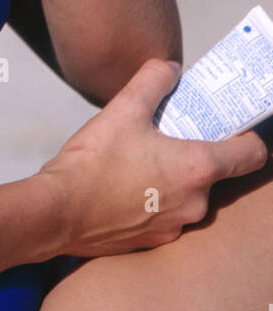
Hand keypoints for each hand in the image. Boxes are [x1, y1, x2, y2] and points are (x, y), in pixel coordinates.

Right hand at [38, 58, 269, 257]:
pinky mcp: (153, 241)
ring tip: (141, 155)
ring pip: (189, 193)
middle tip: (171, 131)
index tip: (233, 124)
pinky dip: (155, 196)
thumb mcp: (124, 108)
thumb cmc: (94, 163)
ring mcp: (175, 226)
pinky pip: (166, 212)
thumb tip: (170, 69)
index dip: (248, 135)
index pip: (252, 155)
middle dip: (197, 149)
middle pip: (215, 172)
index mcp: (197, 168)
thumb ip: (153, 80)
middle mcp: (196, 203)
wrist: (58, 213)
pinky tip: (126, 181)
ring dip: (174, 174)